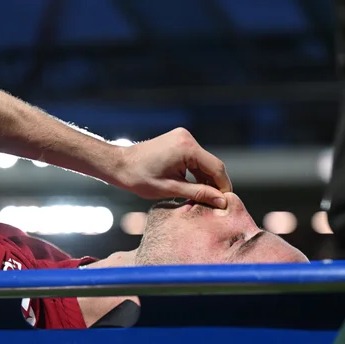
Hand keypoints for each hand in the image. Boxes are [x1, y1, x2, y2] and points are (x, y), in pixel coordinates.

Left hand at [116, 128, 232, 207]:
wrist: (120, 165)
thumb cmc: (140, 177)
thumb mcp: (171, 189)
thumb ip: (199, 193)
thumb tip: (221, 201)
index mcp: (187, 148)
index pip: (216, 168)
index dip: (223, 187)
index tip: (225, 203)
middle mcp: (187, 138)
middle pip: (211, 165)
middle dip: (215, 184)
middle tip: (215, 204)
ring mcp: (183, 138)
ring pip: (204, 163)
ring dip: (206, 180)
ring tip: (204, 199)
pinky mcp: (179, 142)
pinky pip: (195, 159)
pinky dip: (197, 174)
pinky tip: (195, 188)